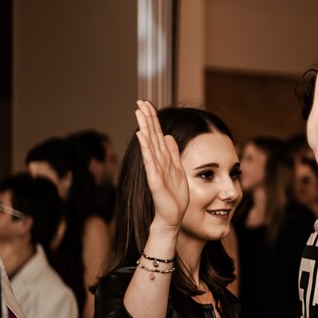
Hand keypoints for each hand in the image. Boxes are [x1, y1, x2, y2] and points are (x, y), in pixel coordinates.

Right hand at [135, 101, 187, 230]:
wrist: (172, 215)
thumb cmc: (174, 195)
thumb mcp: (178, 169)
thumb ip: (173, 153)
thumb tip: (168, 136)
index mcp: (163, 158)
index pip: (156, 134)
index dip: (153, 119)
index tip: (147, 103)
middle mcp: (157, 161)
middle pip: (151, 135)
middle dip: (146, 118)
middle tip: (140, 101)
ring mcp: (155, 170)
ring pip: (149, 145)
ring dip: (144, 128)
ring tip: (139, 113)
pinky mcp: (155, 180)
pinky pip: (150, 162)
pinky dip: (146, 148)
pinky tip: (142, 136)